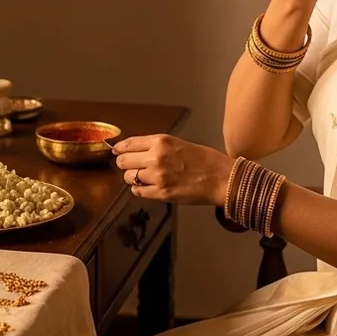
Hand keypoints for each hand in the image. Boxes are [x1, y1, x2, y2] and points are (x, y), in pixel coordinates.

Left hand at [112, 135, 235, 205]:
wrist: (220, 178)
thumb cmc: (205, 160)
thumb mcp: (178, 143)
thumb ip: (156, 146)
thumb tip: (134, 150)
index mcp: (161, 142)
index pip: (128, 144)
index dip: (119, 148)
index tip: (115, 151)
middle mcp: (156, 158)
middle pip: (123, 161)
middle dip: (124, 164)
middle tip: (129, 166)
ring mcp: (157, 177)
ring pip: (129, 178)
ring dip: (133, 178)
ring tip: (144, 178)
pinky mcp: (161, 193)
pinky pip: (138, 192)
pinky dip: (139, 190)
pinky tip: (148, 187)